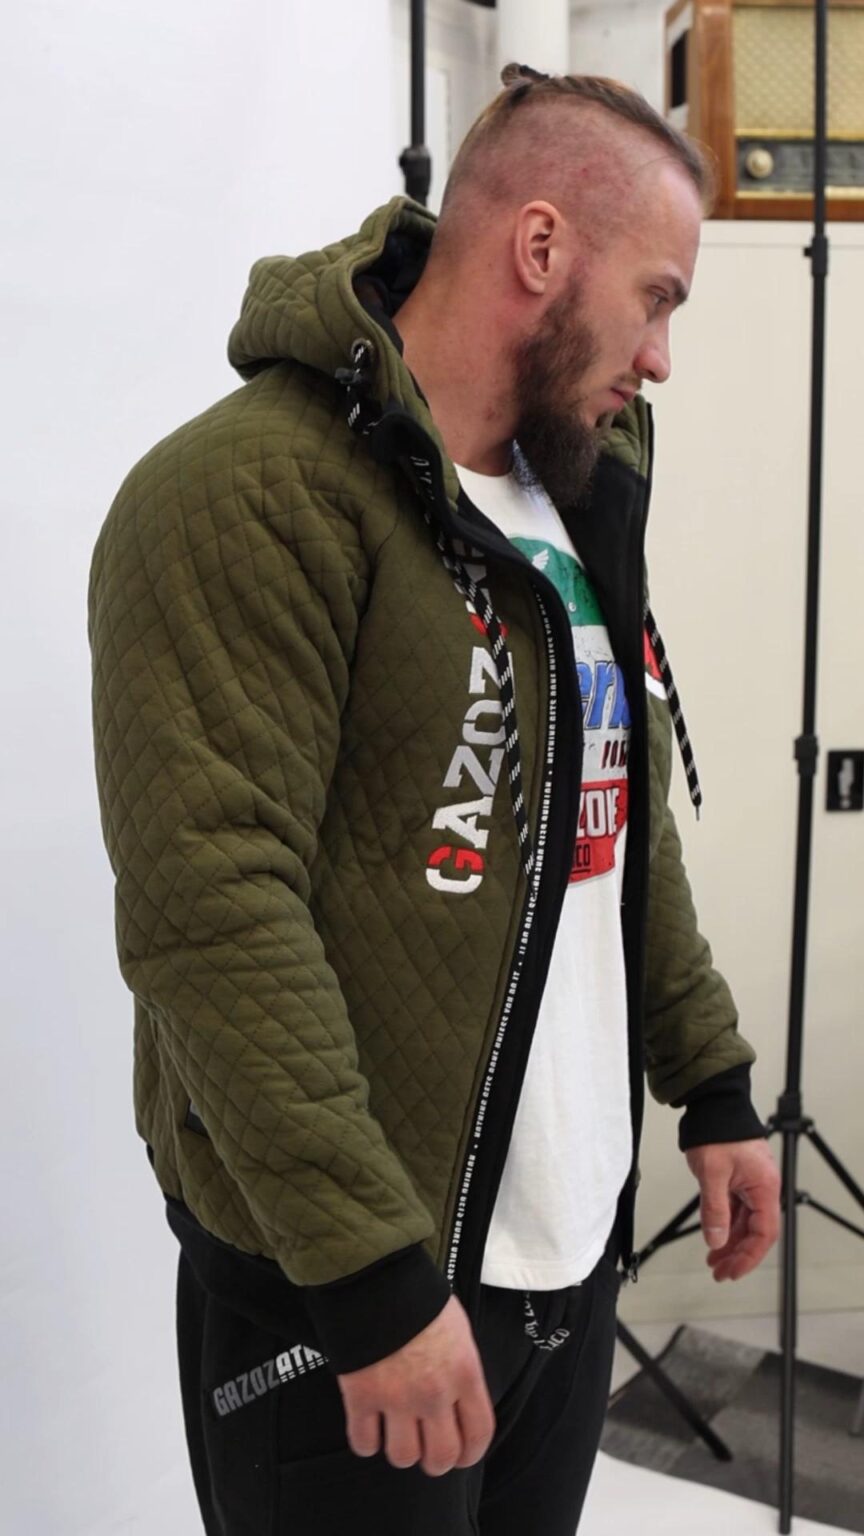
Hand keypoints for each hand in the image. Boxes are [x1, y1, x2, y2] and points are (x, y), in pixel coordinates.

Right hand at [336, 1294, 495, 1476]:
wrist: (375, 1276)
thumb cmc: (418, 1296)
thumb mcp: (457, 1328)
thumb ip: (460, 1368)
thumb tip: (457, 1396)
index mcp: (464, 1372)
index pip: (479, 1434)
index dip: (470, 1453)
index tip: (462, 1454)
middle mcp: (434, 1394)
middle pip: (441, 1457)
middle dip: (434, 1461)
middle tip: (425, 1450)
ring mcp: (396, 1398)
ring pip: (403, 1457)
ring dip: (399, 1450)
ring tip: (395, 1433)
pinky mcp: (361, 1397)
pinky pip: (364, 1443)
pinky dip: (366, 1441)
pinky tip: (368, 1427)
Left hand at [685, 1138, 780, 1281]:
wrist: (714, 1104)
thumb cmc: (718, 1131)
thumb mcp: (713, 1173)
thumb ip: (715, 1209)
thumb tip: (716, 1241)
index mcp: (765, 1188)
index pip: (763, 1233)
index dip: (748, 1256)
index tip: (731, 1271)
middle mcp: (763, 1188)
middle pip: (756, 1231)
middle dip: (738, 1254)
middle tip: (720, 1272)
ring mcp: (752, 1183)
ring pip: (745, 1222)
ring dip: (730, 1242)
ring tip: (714, 1260)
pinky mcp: (740, 1179)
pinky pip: (737, 1209)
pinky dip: (726, 1225)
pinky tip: (714, 1237)